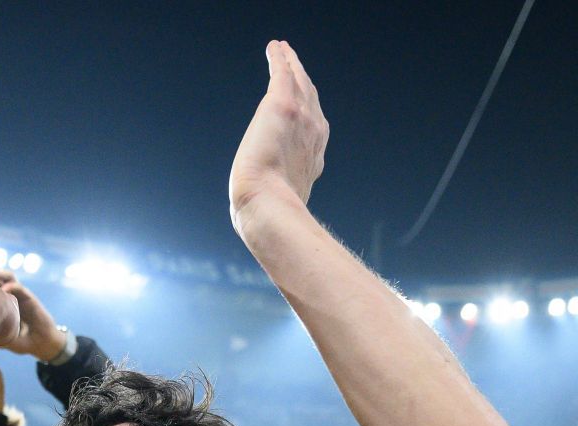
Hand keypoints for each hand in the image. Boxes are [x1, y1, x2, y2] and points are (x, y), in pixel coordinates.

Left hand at [0, 271, 66, 359]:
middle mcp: (10, 294)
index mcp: (1, 301)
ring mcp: (20, 294)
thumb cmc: (20, 341)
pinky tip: (4, 291)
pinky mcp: (29, 298)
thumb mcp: (1, 337)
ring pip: (8, 276)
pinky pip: (19, 287)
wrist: (41, 344)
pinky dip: (11, 286)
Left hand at [228, 40, 328, 234]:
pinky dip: (280, 58)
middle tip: (295, 66)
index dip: (309, 112)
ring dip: (292, 64)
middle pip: (311, 98)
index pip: (312, 127)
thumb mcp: (281, 204)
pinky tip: (275, 48)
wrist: (267, 206)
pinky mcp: (282, 104)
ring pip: (299, 81)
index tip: (304, 105)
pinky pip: (282, 72)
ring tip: (284, 51)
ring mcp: (302, 117)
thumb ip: (280, 200)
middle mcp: (313, 134)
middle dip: (303, 80)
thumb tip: (264, 225)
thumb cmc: (268, 214)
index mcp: (312, 158)